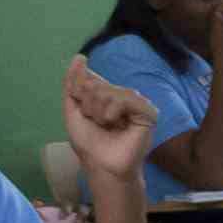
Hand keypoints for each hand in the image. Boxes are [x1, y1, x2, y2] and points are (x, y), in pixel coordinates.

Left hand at [59, 59, 156, 185]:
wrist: (102, 166)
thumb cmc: (89, 143)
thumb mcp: (73, 109)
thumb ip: (73, 83)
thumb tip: (79, 57)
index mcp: (107, 95)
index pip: (90, 79)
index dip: (80, 93)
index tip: (83, 112)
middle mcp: (123, 97)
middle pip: (97, 85)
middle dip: (89, 105)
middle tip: (97, 123)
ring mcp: (137, 105)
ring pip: (111, 91)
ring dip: (99, 111)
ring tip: (106, 126)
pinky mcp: (148, 113)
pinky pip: (127, 98)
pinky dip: (114, 112)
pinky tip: (117, 124)